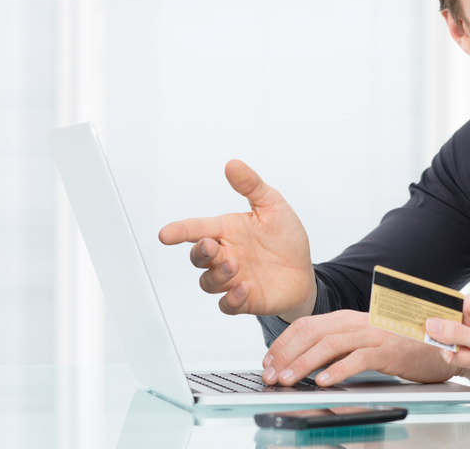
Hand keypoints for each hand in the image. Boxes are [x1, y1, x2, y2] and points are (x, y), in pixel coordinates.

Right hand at [158, 160, 315, 318]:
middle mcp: (225, 255)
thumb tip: (232, 164)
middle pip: (198, 257)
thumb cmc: (285, 238)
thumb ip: (252, 186)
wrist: (304, 271)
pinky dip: (231, 299)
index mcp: (227, 231)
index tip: (165, 234)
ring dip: (217, 274)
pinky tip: (244, 288)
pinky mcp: (245, 300)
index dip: (179, 231)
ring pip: (208, 282)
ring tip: (234, 265)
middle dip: (200, 252)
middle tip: (213, 246)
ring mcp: (233, 279)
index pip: (197, 229)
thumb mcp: (273, 206)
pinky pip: (227, 305)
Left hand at [260, 309, 461, 386]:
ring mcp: (373, 333)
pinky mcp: (389, 349)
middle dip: (286, 355)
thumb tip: (304, 362)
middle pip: (312, 333)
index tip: (268, 362)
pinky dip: (339, 370)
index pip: (306, 325)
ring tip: (288, 380)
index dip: (283, 343)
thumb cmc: (398, 346)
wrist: (436, 345)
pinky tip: (324, 381)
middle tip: (270, 375)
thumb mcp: (362, 342)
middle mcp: (357, 321)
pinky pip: (359, 358)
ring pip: (330, 345)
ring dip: (304, 364)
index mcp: (347, 318)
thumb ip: (337, 347)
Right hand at [425, 292, 469, 406]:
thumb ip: (458, 333)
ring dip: (461, 356)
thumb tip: (432, 324)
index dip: (429, 316)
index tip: (415, 324)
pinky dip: (466, 362)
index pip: (443, 305)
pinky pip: (458, 355)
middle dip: (450, 344)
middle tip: (462, 350)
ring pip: (449, 345)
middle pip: (442, 328)